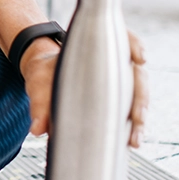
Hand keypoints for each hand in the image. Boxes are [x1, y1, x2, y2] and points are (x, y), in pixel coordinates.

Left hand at [20, 30, 147, 146]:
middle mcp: (113, 64)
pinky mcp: (116, 100)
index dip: (135, 46)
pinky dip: (132, 125)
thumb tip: (38, 128)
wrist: (43, 80)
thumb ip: (39, 102)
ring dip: (139, 117)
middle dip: (140, 97)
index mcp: (95, 49)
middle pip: (136, 75)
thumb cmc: (44, 74)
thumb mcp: (38, 82)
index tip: (140, 58)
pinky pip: (129, 110)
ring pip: (137, 96)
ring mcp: (118, 82)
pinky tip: (130, 140)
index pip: (123, 39)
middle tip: (138, 117)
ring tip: (134, 138)